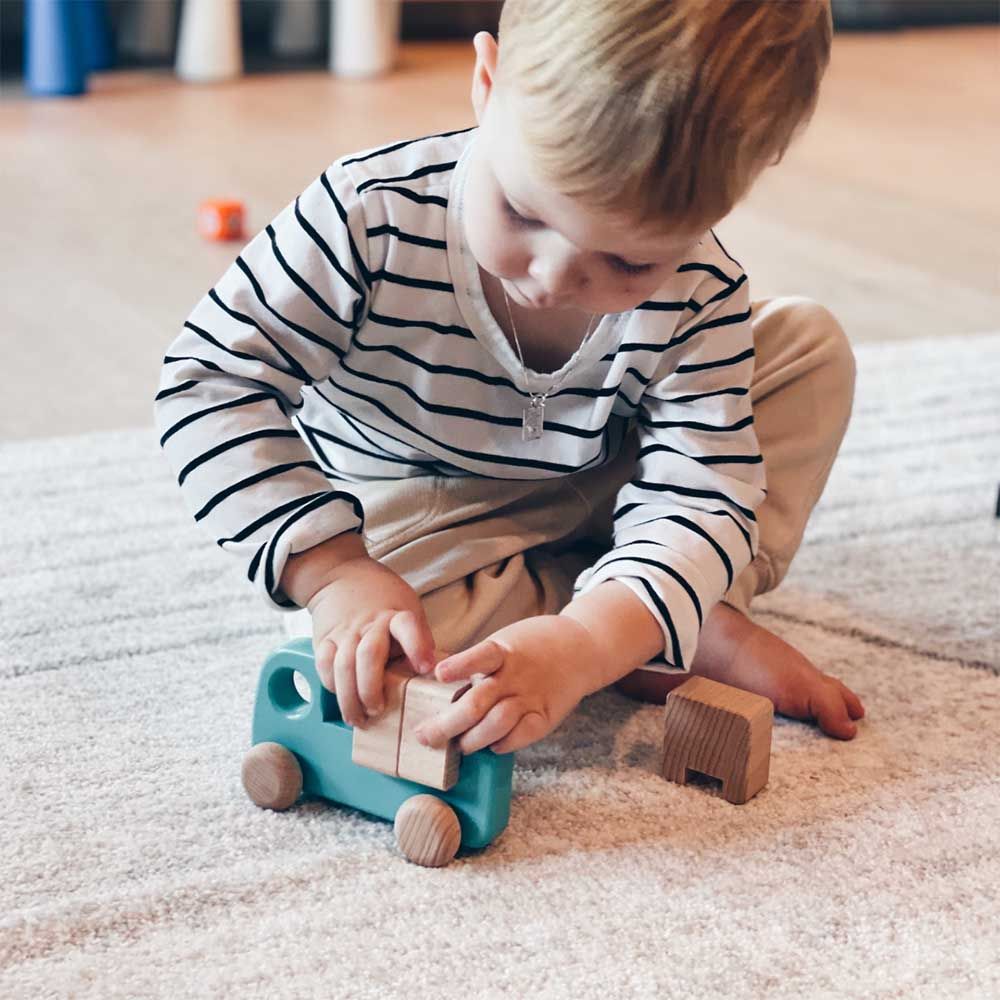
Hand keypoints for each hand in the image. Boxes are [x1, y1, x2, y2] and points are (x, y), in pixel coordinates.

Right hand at [307, 556, 439, 727]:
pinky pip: (325, 665)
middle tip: (378, 710)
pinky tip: (341, 699)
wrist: (342, 576)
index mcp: (397, 614)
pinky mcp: (325, 638)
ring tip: (359, 719)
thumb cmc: (385, 601)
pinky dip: (331, 685)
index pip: (408, 627)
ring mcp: (346, 631)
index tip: (426, 668)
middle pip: (369, 655)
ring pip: (343, 666)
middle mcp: (370, 623)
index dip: (418, 646)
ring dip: (350, 697)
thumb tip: (438, 676)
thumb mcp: (409, 609)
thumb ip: (419, 639)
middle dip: (372, 688)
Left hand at [413, 615, 598, 754]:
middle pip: (477, 702)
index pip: (479, 657)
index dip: (459, 666)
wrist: (581, 648)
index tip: (438, 674)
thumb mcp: (504, 643)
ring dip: (472, 739)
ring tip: (459, 745)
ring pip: (497, 723)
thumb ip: (479, 665)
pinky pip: (521, 736)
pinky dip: (502, 744)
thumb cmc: (531, 647)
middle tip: (425, 736)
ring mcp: (531, 697)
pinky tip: (491, 745)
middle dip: (446, 724)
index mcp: (503, 651)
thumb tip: (440, 690)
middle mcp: (516, 675)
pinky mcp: (546, 715)